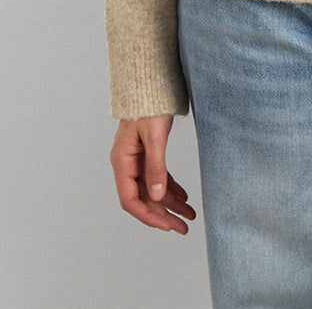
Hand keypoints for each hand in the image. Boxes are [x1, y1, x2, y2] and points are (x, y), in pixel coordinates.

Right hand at [110, 114, 196, 232]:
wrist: (150, 84)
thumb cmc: (149, 105)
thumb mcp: (155, 136)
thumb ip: (156, 166)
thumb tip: (158, 196)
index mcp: (122, 161)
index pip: (130, 199)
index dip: (148, 216)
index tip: (167, 226)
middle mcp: (127, 164)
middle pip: (143, 198)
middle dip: (163, 215)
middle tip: (183, 227)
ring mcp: (137, 160)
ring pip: (153, 190)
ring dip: (170, 204)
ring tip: (189, 216)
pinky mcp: (148, 154)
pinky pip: (158, 178)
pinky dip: (171, 189)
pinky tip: (184, 198)